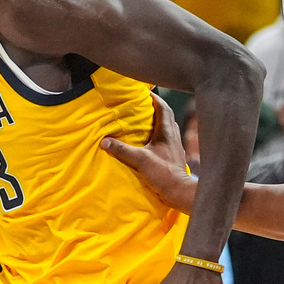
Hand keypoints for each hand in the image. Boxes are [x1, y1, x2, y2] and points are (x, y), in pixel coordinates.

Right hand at [101, 93, 194, 211]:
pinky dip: (162, 135)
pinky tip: (155, 141)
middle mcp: (174, 137)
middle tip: (146, 104)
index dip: (156, 99)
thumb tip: (104, 141)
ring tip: (149, 120)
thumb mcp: (140, 160)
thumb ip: (122, 150)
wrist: (179, 191)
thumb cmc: (163, 173)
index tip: (146, 93)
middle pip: (168, 116)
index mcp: (167, 133)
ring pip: (170, 128)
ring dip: (161, 121)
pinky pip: (170, 139)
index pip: (163, 109)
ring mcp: (177, 147)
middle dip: (158, 108)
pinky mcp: (176, 156)